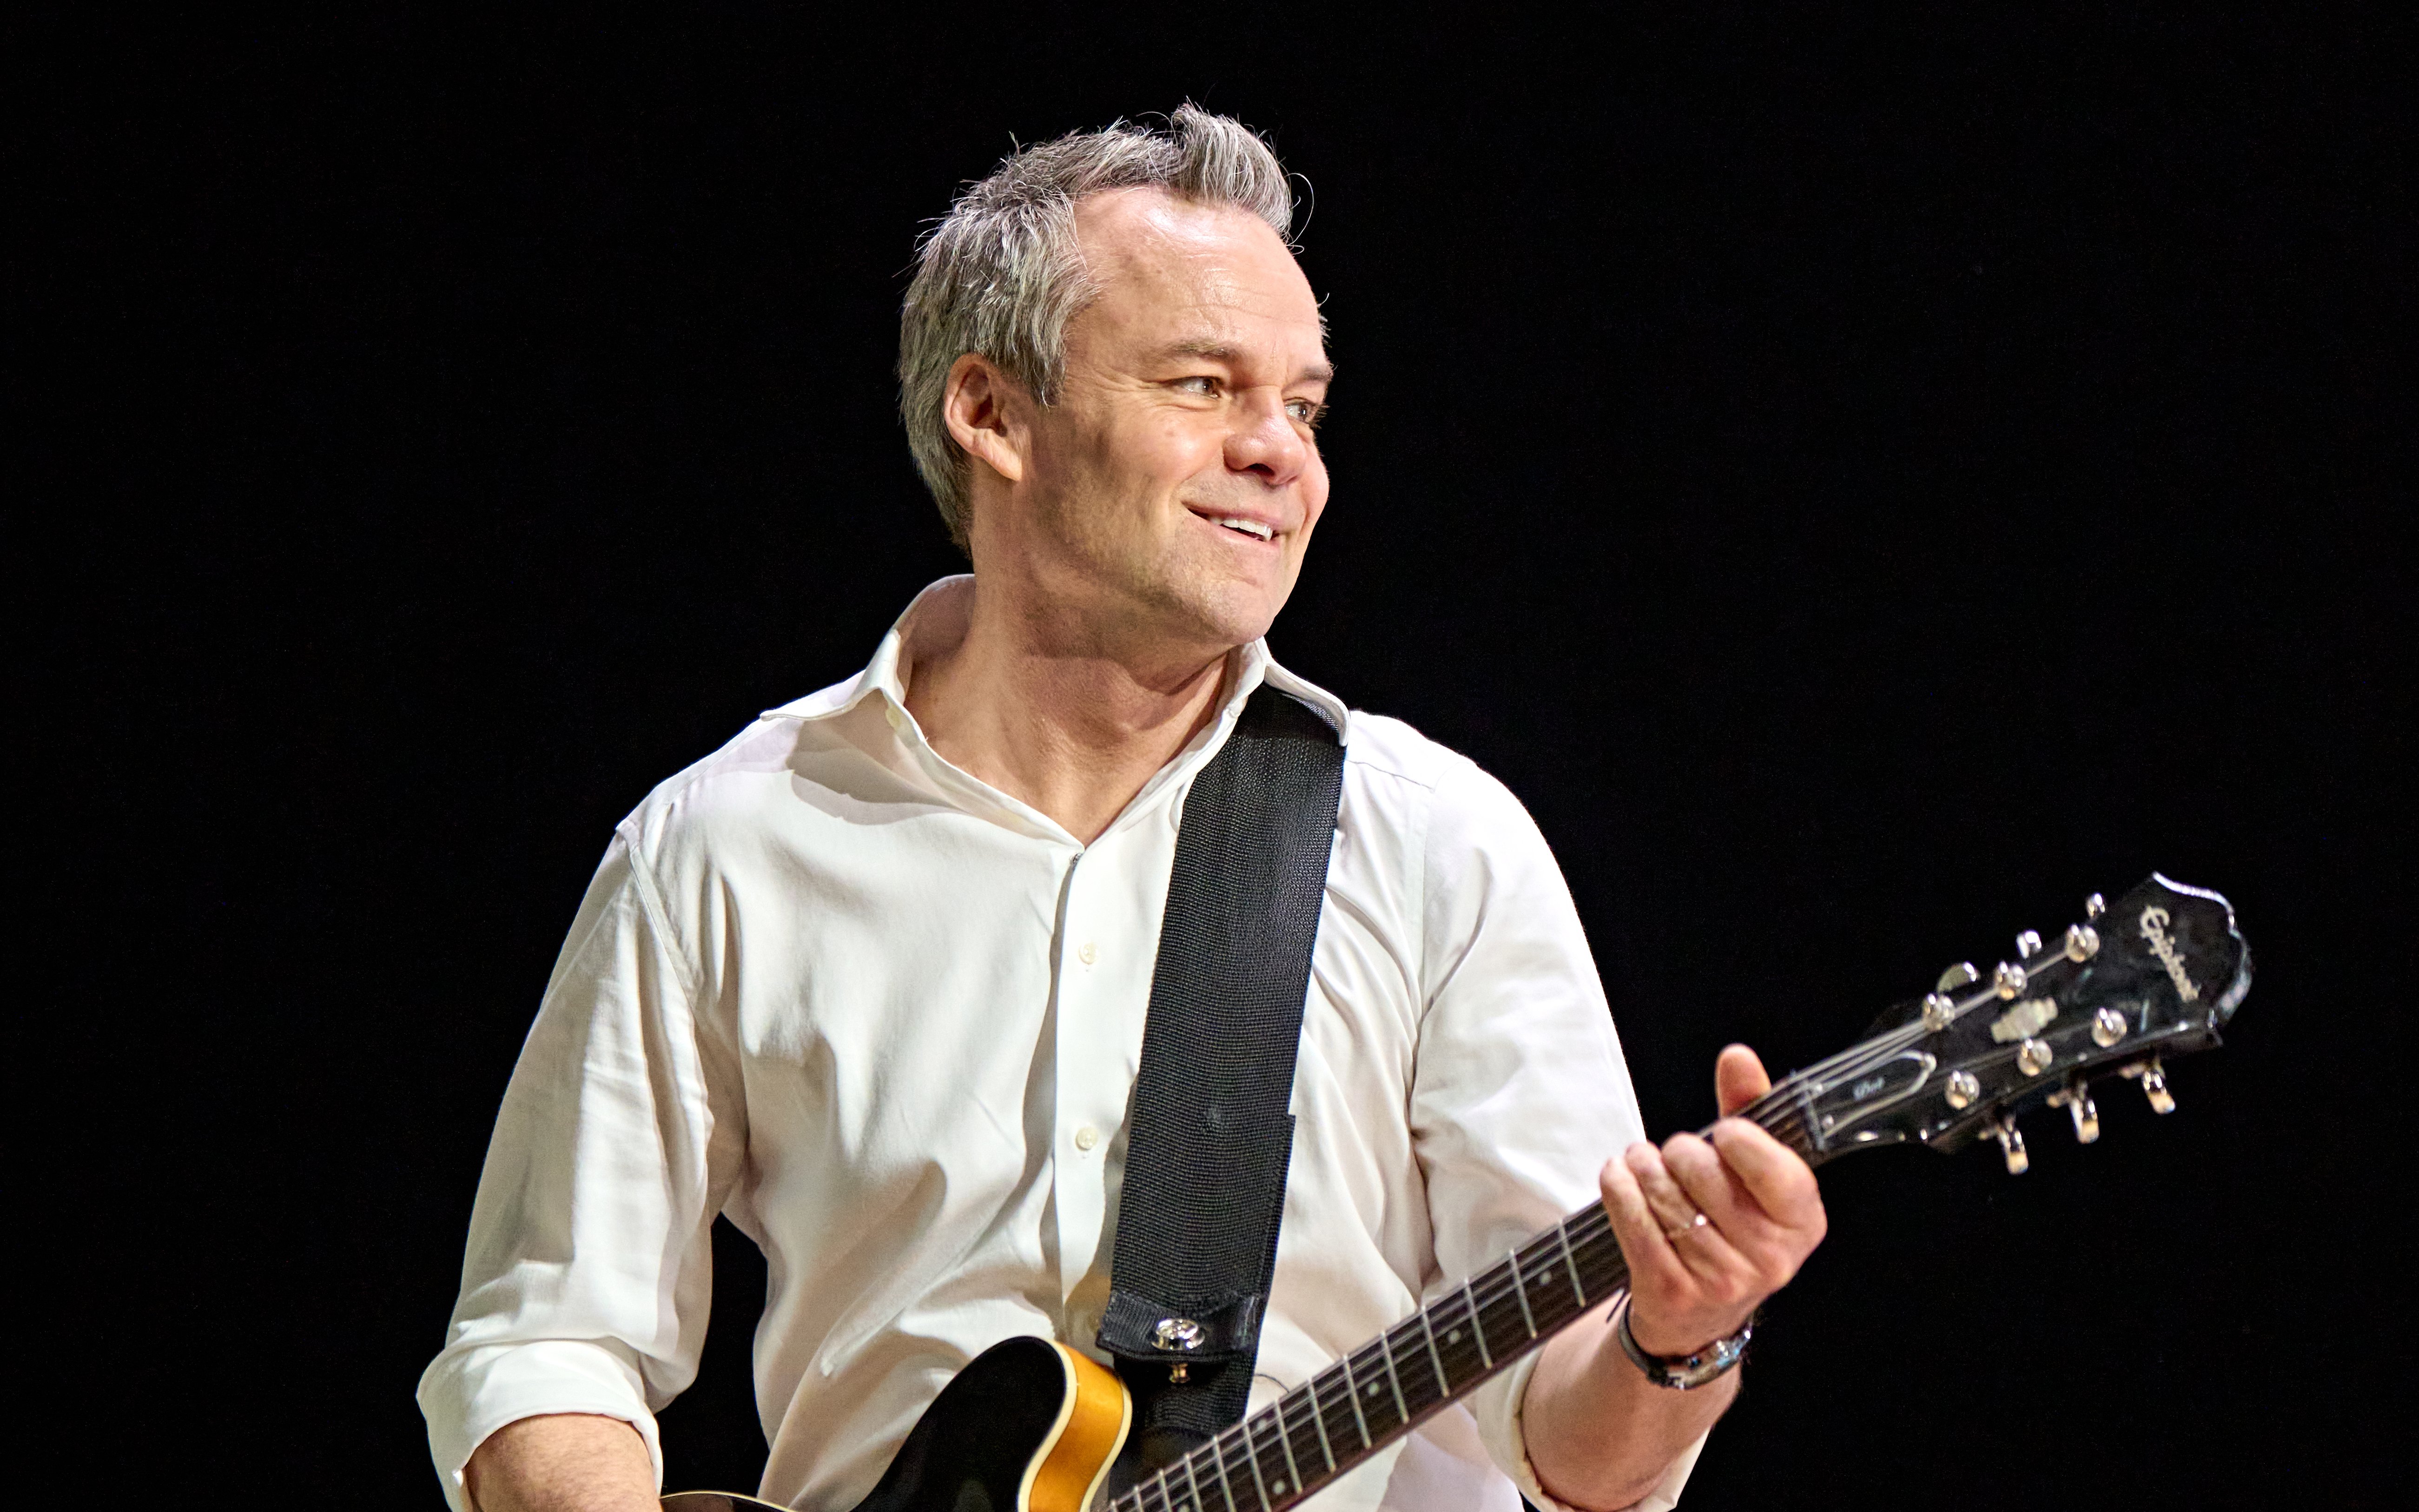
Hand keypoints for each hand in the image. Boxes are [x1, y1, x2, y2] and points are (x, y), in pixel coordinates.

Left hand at [1597, 1044, 1826, 1356]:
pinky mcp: (1671, 1289)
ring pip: (1662, 1191)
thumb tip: (1737, 1057)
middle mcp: (1770, 1257)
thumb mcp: (1751, 1173)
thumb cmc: (1726, 1226)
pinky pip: (1630, 1216)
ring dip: (1641, 1166)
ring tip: (1643, 1166)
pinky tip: (1619, 1177)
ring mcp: (1721, 1279)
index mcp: (1802, 1222)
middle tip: (1675, 1157)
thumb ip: (1748, 1109)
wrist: (1696, 1317)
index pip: (1772, 1166)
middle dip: (1679, 1151)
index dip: (1737, 1138)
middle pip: (1703, 1170)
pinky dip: (1616, 1186)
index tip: (1723, 1135)